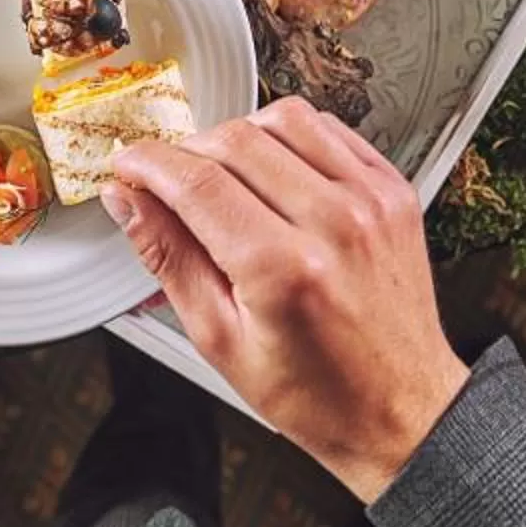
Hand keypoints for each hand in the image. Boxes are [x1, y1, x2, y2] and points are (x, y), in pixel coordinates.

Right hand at [104, 99, 467, 502]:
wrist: (398, 408)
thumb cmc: (314, 393)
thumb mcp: (220, 340)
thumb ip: (169, 258)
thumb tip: (128, 201)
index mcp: (284, 269)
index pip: (197, 183)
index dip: (148, 164)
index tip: (127, 166)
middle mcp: (334, 222)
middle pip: (235, 141)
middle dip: (185, 151)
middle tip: (166, 180)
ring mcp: (371, 200)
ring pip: (284, 118)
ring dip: (238, 135)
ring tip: (222, 176)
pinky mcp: (392, 189)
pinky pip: (331, 129)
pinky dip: (290, 137)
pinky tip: (274, 170)